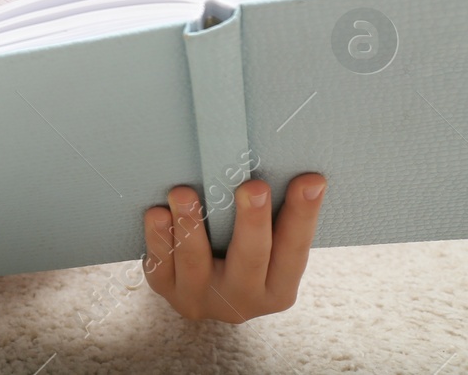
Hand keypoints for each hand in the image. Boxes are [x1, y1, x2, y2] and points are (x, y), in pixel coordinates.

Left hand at [141, 172, 326, 322]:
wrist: (197, 288)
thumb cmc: (238, 252)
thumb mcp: (264, 248)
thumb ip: (272, 220)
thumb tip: (295, 167)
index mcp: (278, 288)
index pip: (295, 251)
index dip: (304, 216)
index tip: (311, 181)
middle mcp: (243, 300)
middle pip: (251, 259)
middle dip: (252, 222)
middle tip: (254, 186)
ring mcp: (202, 298)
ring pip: (196, 261)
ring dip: (190, 225)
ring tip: (183, 193)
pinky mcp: (167, 289)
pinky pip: (161, 265)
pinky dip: (158, 238)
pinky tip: (157, 213)